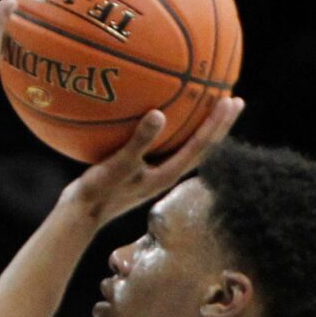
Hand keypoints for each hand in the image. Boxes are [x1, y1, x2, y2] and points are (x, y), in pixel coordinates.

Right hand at [61, 96, 243, 229]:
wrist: (80, 215)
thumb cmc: (97, 193)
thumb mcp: (117, 165)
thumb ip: (139, 141)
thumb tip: (158, 113)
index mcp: (167, 174)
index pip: (201, 147)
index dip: (217, 125)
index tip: (230, 101)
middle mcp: (166, 174)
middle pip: (202, 148)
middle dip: (219, 126)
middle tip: (235, 101)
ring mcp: (155, 173)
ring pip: (187, 147)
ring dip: (203, 128)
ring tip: (211, 106)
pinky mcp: (143, 170)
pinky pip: (167, 145)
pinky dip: (175, 128)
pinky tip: (166, 113)